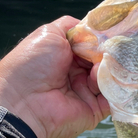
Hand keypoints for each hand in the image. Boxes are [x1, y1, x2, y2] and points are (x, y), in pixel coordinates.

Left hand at [0, 16, 109, 137]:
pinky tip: (102, 78)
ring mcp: (87, 92)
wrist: (24, 101)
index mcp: (67, 57)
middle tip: (110, 49)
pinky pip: (113, 98)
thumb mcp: (49, 33)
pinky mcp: (95, 110)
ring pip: (110, 77)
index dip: (102, 39)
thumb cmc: (33, 65)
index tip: (111, 33)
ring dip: (108, 69)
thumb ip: (72, 26)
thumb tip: (94, 28)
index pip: (93, 46)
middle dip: (108, 53)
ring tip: (99, 66)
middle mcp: (78, 74)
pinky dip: (113, 87)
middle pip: (104, 61)